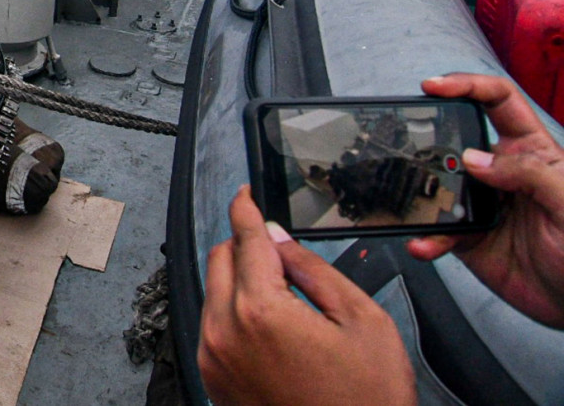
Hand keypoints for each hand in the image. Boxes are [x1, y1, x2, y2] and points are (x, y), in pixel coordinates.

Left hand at [198, 186, 415, 405]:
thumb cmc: (365, 402)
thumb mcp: (360, 321)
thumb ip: (313, 269)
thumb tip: (280, 238)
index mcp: (262, 312)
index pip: (245, 239)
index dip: (246, 208)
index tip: (244, 194)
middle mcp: (225, 333)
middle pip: (220, 259)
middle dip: (244, 244)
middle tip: (276, 247)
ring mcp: (215, 358)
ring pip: (213, 291)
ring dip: (238, 278)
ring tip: (283, 295)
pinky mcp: (213, 379)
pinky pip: (212, 324)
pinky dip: (232, 310)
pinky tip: (269, 323)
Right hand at [409, 73, 563, 327]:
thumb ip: (530, 173)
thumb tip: (475, 159)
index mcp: (532, 151)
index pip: (498, 102)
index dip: (467, 86)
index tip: (434, 86)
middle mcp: (502, 172)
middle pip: (457, 138)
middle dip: (429, 137)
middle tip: (409, 144)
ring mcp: (481, 204)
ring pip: (439, 185)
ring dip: (421, 194)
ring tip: (415, 203)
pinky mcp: (468, 237)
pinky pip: (437, 231)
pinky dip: (426, 238)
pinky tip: (425, 243)